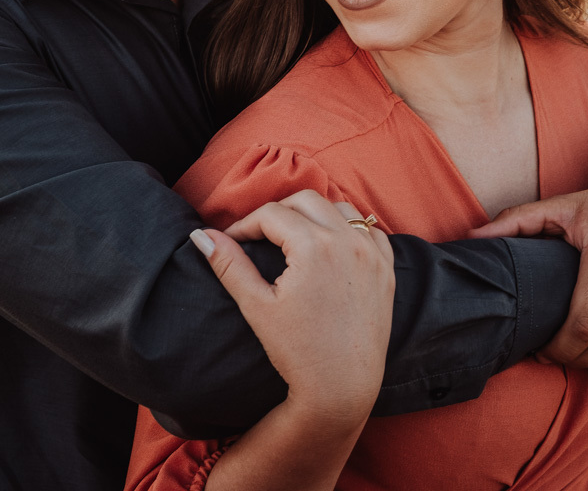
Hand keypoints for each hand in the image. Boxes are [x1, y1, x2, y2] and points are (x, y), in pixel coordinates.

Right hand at [192, 190, 394, 421]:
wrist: (342, 387)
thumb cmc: (297, 351)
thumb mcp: (257, 306)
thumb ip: (228, 265)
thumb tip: (200, 236)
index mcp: (313, 246)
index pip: (271, 214)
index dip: (244, 225)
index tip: (232, 242)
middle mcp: (347, 241)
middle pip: (306, 200)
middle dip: (278, 212)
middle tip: (260, 236)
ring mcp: (372, 254)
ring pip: (341, 209)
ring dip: (315, 214)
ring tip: (294, 237)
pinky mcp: (387, 269)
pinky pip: (370, 231)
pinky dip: (349, 230)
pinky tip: (332, 248)